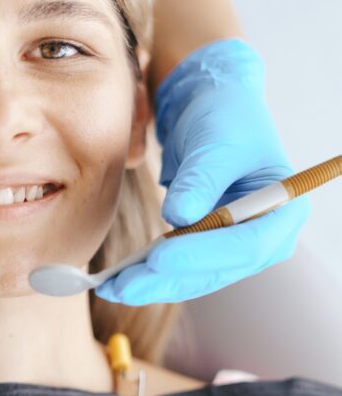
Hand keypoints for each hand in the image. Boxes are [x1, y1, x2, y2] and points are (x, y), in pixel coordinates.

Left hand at [95, 39, 310, 304]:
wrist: (213, 107)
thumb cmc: (226, 118)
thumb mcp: (215, 143)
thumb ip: (200, 180)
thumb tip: (178, 217)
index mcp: (285, 211)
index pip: (246, 246)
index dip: (202, 256)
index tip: (158, 258)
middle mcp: (266, 238)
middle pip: (218, 271)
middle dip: (168, 280)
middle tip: (122, 286)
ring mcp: (237, 247)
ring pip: (194, 278)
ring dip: (153, 284)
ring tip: (110, 288)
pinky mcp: (209, 249)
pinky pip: (181, 270)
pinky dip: (150, 275)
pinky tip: (118, 281)